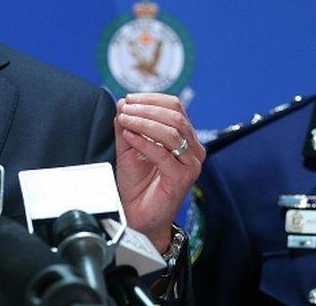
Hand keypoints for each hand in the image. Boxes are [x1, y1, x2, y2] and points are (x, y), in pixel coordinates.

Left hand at [114, 93, 204, 252]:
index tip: (128, 99)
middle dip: (147, 108)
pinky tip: (129, 137)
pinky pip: (163, 154)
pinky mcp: (183, 178)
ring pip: (172, 132)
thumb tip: (122, 103)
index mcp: (185, 138)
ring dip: (144, 122)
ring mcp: (191, 164)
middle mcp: (193, 149)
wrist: (138, 216)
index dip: (151, 99)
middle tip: (125, 108)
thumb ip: (127, 126)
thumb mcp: (128, 148)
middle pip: (175, 116)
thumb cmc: (137, 184)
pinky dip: (144, 141)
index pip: (175, 106)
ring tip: (125, 120)